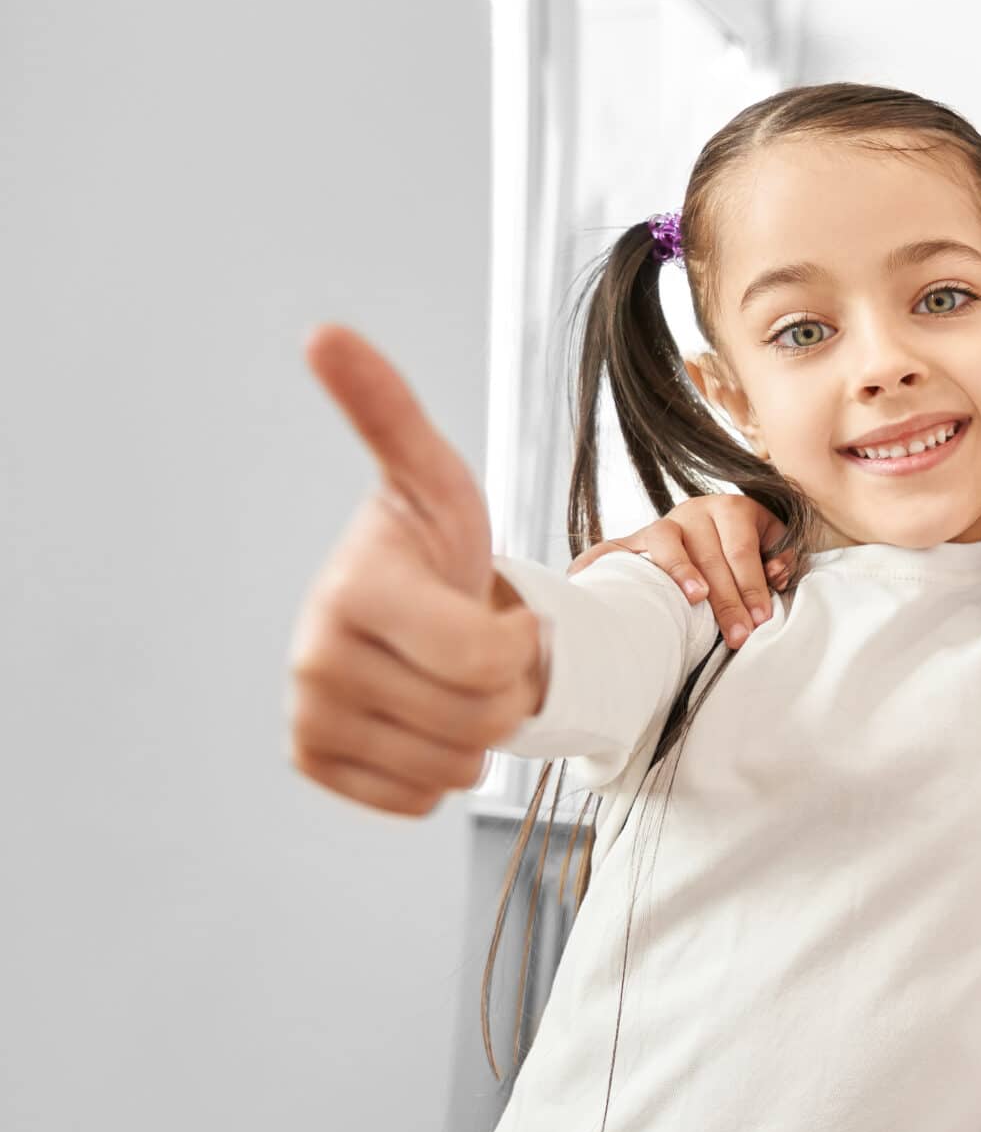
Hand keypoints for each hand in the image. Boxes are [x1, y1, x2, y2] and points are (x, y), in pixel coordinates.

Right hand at [287, 325, 544, 815]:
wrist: (406, 606)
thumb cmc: (433, 542)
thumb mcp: (434, 478)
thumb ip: (389, 413)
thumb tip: (325, 333)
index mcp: (353, 592)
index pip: (482, 658)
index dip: (519, 641)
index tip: (504, 608)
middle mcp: (315, 659)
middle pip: (478, 717)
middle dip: (504, 689)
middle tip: (480, 649)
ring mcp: (308, 715)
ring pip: (453, 767)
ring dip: (477, 732)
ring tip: (451, 679)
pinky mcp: (316, 762)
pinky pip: (417, 798)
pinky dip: (439, 769)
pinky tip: (422, 716)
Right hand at [571, 494, 793, 649]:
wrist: (721, 523)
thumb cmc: (752, 545)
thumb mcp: (775, 544)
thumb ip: (781, 558)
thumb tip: (776, 575)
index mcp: (731, 508)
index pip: (741, 550)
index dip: (752, 585)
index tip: (761, 620)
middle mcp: (694, 510)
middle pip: (709, 554)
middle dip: (726, 599)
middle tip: (738, 636)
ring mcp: (661, 524)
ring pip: (666, 542)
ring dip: (679, 569)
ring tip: (694, 598)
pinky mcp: (635, 541)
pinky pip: (611, 548)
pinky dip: (596, 561)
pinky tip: (581, 577)